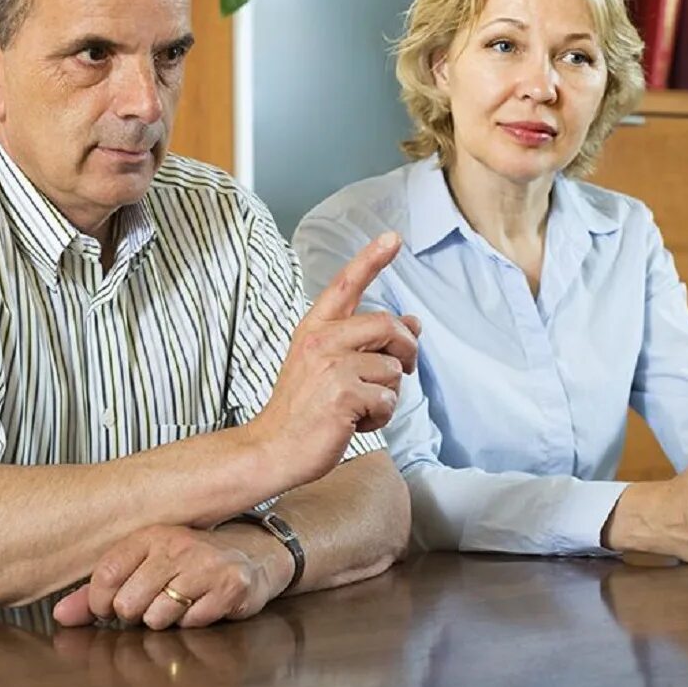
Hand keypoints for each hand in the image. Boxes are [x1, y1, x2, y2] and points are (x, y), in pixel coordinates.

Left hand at [53, 524, 280, 629]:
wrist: (253, 555)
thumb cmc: (190, 564)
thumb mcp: (144, 567)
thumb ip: (99, 592)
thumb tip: (61, 616)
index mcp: (150, 535)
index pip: (105, 576)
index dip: (99, 605)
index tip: (109, 609)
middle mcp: (177, 544)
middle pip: (128, 603)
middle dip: (135, 616)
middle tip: (151, 606)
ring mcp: (206, 564)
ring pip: (158, 617)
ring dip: (165, 621)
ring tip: (179, 605)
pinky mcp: (231, 585)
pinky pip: (192, 622)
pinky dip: (194, 623)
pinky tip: (202, 607)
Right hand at [246, 232, 421, 491]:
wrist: (274, 448)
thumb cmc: (304, 409)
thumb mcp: (329, 366)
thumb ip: (366, 343)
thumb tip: (414, 323)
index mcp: (315, 328)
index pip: (346, 285)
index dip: (371, 259)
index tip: (393, 238)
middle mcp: (322, 340)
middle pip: (389, 325)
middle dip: (407, 350)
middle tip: (402, 370)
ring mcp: (331, 366)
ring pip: (393, 369)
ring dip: (387, 394)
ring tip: (358, 407)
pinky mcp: (343, 393)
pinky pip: (388, 399)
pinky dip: (380, 417)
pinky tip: (355, 422)